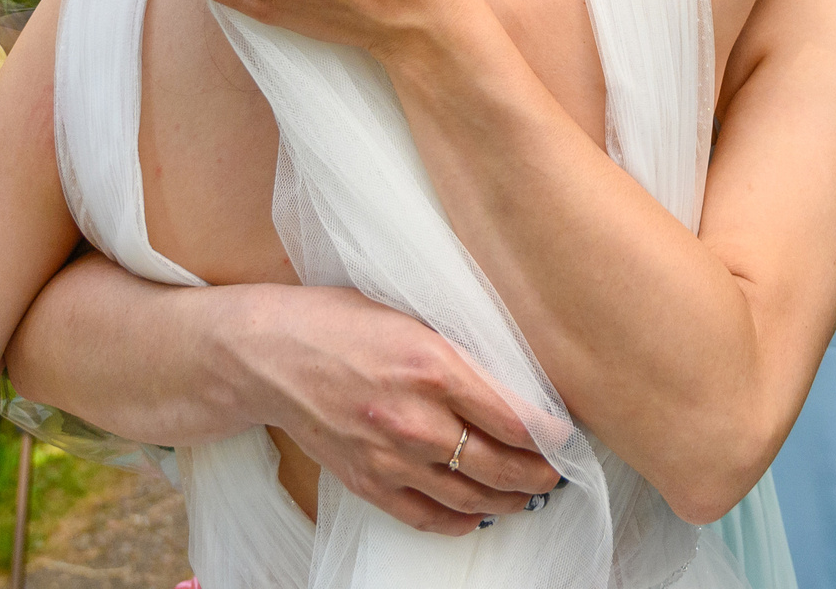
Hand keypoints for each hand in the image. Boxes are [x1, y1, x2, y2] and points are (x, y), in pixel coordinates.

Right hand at [231, 284, 558, 534]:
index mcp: (433, 365)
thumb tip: (510, 380)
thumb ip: (458, 349)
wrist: (269, 355)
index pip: (513, 416)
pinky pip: (425, 516)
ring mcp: (390, 456)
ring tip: (528, 497)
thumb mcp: (410, 314)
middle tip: (556, 473)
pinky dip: (460, 521)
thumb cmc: (338, 322)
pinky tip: (478, 515)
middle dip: (538, 474)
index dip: (549, 433)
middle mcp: (416, 418)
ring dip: (508, 502)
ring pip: (469, 496)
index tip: (566, 436)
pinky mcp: (367, 482)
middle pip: (500, 464)